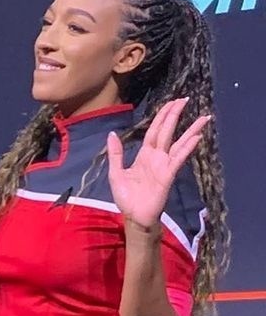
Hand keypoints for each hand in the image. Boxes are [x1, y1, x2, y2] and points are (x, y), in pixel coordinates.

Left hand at [106, 98, 207, 229]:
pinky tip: (196, 138)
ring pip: (178, 143)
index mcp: (144, 155)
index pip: (154, 131)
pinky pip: (178, 159)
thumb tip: (112, 134)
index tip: (170, 103)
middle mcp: (157, 157)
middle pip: (167, 131)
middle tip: (184, 100)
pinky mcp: (168, 175)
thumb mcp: (116, 173)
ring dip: (191, 130)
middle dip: (175, 115)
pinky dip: (187, 148)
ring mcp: (164, 165)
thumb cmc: (126, 197)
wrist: (133, 216)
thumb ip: (116, 154)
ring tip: (203, 117)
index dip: (162, 116)